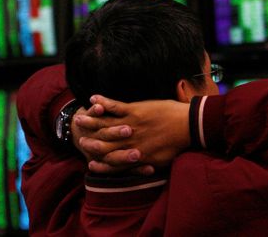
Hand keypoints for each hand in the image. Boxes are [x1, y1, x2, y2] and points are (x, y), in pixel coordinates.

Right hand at [74, 96, 190, 173]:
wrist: (189, 126)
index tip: (90, 163)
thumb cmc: (177, 144)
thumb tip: (143, 169)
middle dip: (89, 141)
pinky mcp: (135, 111)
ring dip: (90, 121)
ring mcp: (131, 125)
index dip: (100, 164)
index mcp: (136, 156)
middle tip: (78, 139)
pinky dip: (103, 103)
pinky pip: (115, 107)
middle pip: (103, 144)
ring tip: (78, 118)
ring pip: (105, 125)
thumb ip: (148, 164)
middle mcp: (129, 142)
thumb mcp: (162, 160)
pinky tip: (93, 99)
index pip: (113, 162)